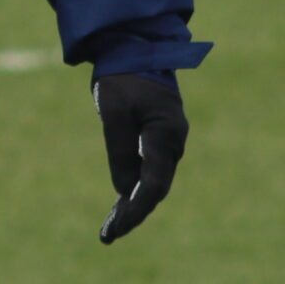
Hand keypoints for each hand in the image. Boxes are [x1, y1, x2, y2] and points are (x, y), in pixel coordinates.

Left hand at [93, 73, 187, 244]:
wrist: (136, 48)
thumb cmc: (122, 78)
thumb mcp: (114, 114)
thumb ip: (120, 152)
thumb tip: (124, 190)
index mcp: (165, 133)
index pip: (153, 184)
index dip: (136, 211)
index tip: (117, 229)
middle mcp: (174, 140)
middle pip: (157, 187)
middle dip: (135, 212)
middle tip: (110, 235)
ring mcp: (171, 139)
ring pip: (155, 180)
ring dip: (136, 202)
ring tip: (112, 226)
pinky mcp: (162, 137)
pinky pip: (153, 168)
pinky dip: (138, 186)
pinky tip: (121, 202)